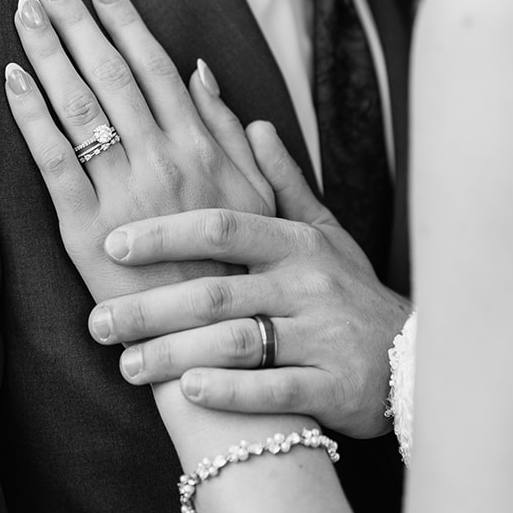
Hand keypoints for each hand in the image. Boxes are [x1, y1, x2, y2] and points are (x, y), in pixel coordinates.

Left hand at [4, 0, 274, 302]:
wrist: (221, 349)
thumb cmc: (241, 274)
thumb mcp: (256, 198)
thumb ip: (227, 132)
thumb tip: (200, 69)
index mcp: (202, 150)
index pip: (156, 66)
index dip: (125, 20)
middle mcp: (164, 161)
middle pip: (112, 73)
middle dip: (77, 21)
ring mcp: (125, 194)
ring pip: (81, 105)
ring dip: (49, 51)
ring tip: (24, 10)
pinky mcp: (87, 232)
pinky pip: (53, 161)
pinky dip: (31, 115)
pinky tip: (11, 77)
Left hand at [86, 122, 411, 439]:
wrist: (415, 358)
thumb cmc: (349, 289)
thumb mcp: (322, 230)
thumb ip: (278, 180)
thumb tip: (251, 119)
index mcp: (296, 242)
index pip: (222, 227)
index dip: (165, 234)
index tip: (111, 244)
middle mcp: (308, 283)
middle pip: (217, 289)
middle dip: (150, 306)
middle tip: (98, 320)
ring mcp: (322, 336)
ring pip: (239, 341)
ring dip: (176, 355)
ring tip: (127, 365)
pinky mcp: (335, 386)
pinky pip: (275, 389)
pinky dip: (231, 391)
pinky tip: (190, 392)